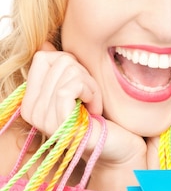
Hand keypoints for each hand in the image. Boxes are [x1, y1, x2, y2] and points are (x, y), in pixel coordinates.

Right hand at [20, 43, 148, 184]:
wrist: (119, 145)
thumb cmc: (101, 116)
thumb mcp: (80, 86)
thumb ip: (60, 69)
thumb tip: (45, 45)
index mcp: (31, 100)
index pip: (43, 57)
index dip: (70, 63)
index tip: (83, 84)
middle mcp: (32, 112)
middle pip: (58, 61)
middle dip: (84, 73)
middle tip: (92, 96)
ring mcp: (44, 120)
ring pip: (67, 72)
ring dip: (91, 85)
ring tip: (94, 104)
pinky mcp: (60, 125)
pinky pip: (70, 88)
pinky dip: (91, 93)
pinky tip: (96, 108)